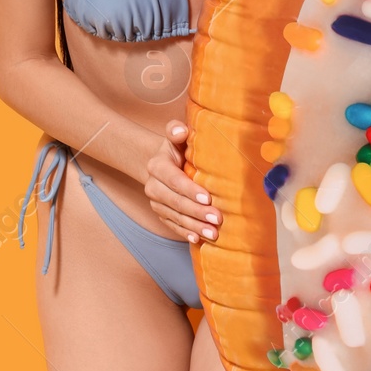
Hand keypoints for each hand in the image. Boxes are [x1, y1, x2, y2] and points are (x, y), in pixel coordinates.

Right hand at [143, 120, 220, 244]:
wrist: (163, 163)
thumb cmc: (177, 147)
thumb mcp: (175, 136)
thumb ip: (176, 131)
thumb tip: (181, 131)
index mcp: (157, 166)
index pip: (174, 180)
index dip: (190, 190)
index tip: (208, 198)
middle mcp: (153, 186)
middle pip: (176, 202)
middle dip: (197, 212)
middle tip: (217, 218)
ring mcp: (156, 203)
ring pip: (176, 217)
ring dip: (194, 226)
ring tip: (213, 233)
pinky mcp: (161, 214)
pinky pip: (173, 226)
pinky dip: (185, 233)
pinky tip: (197, 239)